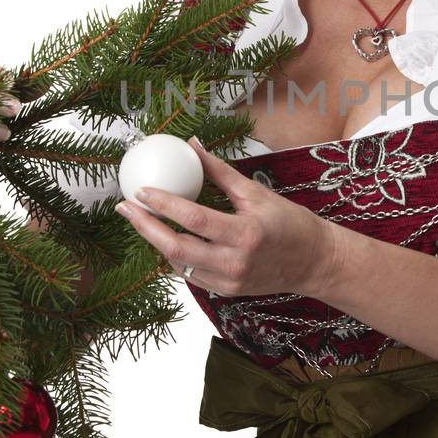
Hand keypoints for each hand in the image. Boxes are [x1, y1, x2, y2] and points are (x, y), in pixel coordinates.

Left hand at [114, 137, 340, 297]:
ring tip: (138, 218)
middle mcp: (235, 262)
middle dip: (144, 226)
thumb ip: (220, 172)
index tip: (141, 190)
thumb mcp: (256, 193)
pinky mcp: (224, 291)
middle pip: (176, 248)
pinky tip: (162, 237)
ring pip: (178, 263)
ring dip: (154, 240)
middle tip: (125, 207)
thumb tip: (192, 146)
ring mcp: (228, 281)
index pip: (195, 219)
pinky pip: (189, 274)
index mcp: (246, 233)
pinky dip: (173, 255)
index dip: (164, 205)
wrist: (312, 262)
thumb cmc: (289, 223)